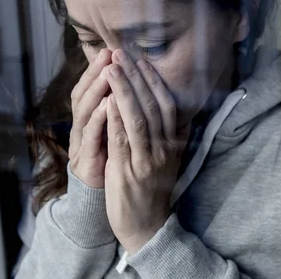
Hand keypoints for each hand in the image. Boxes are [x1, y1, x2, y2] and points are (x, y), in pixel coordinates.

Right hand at [69, 49, 111, 187]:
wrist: (102, 197)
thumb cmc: (110, 158)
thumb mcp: (115, 129)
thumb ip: (119, 107)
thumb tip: (134, 80)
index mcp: (90, 117)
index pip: (91, 86)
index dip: (99, 68)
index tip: (112, 49)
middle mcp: (81, 125)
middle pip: (85, 93)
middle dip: (96, 72)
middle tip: (108, 54)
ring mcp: (80, 142)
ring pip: (85, 111)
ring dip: (96, 90)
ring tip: (108, 72)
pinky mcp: (84, 159)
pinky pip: (89, 137)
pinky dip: (97, 120)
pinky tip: (106, 106)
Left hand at [104, 49, 189, 253]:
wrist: (146, 226)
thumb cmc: (152, 188)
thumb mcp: (167, 158)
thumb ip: (171, 133)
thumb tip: (172, 105)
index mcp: (172, 143)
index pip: (166, 104)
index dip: (153, 80)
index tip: (140, 59)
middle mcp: (163, 148)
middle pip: (152, 105)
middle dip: (135, 77)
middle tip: (122, 53)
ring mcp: (147, 160)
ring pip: (138, 119)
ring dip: (124, 90)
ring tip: (112, 68)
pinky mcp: (129, 172)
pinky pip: (123, 140)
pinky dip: (116, 118)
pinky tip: (108, 100)